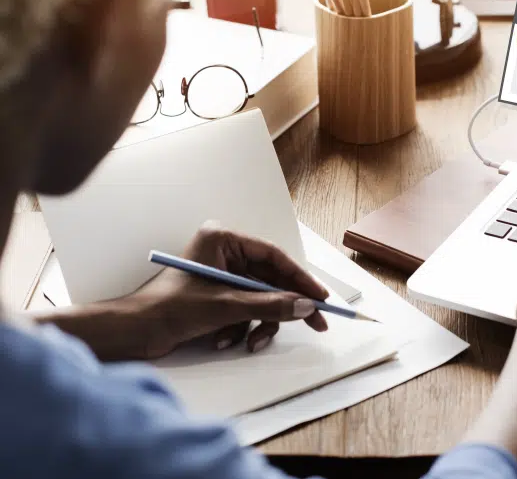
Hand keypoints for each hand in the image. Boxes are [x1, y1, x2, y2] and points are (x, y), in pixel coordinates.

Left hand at [127, 224, 328, 358]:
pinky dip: (241, 328)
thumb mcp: (226, 307)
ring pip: (261, 299)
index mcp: (223, 240)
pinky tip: (225, 340)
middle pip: (271, 279)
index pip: (273, 256)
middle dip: (284, 306)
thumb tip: (305, 306)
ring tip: (251, 342)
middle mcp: (224, 254)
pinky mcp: (216, 297)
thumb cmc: (167, 309)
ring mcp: (221, 276)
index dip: (300, 278)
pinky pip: (246, 310)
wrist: (132, 333)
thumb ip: (270, 305)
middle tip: (315, 323)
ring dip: (258, 323)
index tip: (320, 297)